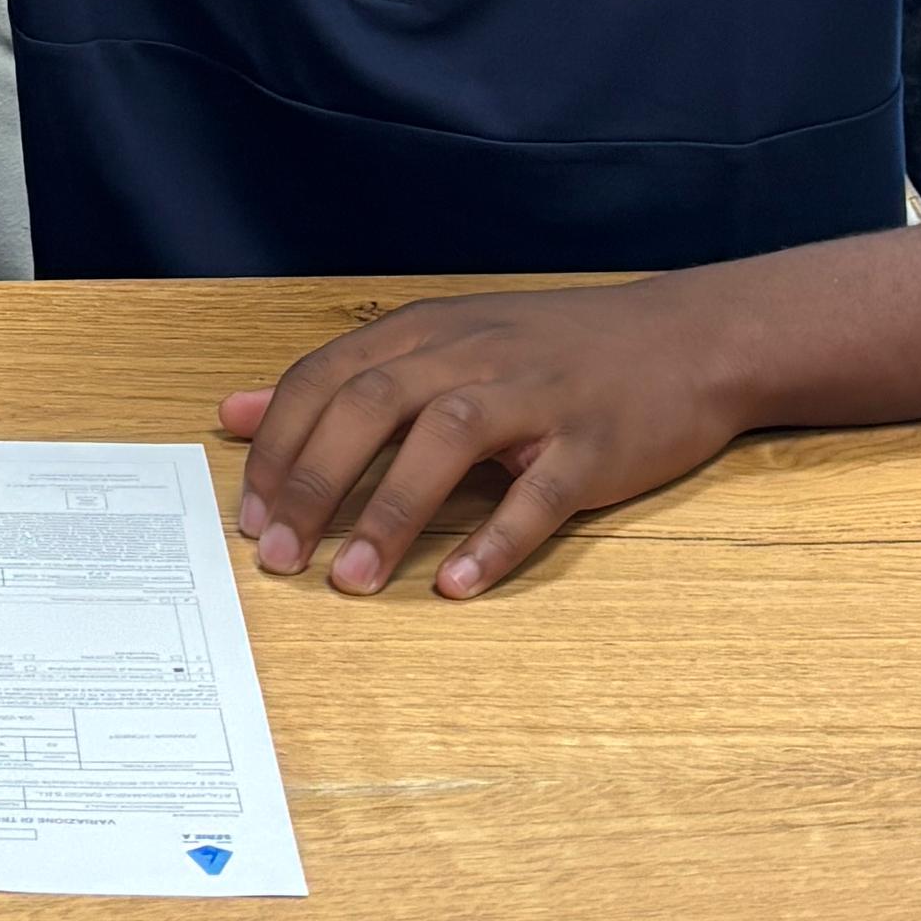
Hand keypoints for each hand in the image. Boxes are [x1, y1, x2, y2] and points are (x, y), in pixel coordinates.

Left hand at [224, 284, 748, 599]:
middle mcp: (473, 356)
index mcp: (428, 333)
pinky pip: (539, 494)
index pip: (329, 378)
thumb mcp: (440, 346)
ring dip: (391, 513)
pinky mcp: (593, 443)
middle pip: (374, 406)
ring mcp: (536, 397)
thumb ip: (339, 381)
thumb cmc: (551, 351)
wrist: (686, 338)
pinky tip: (458, 586)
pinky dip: (496, 540)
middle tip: (278, 555)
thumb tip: (234, 414)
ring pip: (447, 442)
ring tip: (350, 580)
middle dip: (314, 482)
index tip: (249, 515)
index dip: (279, 445)